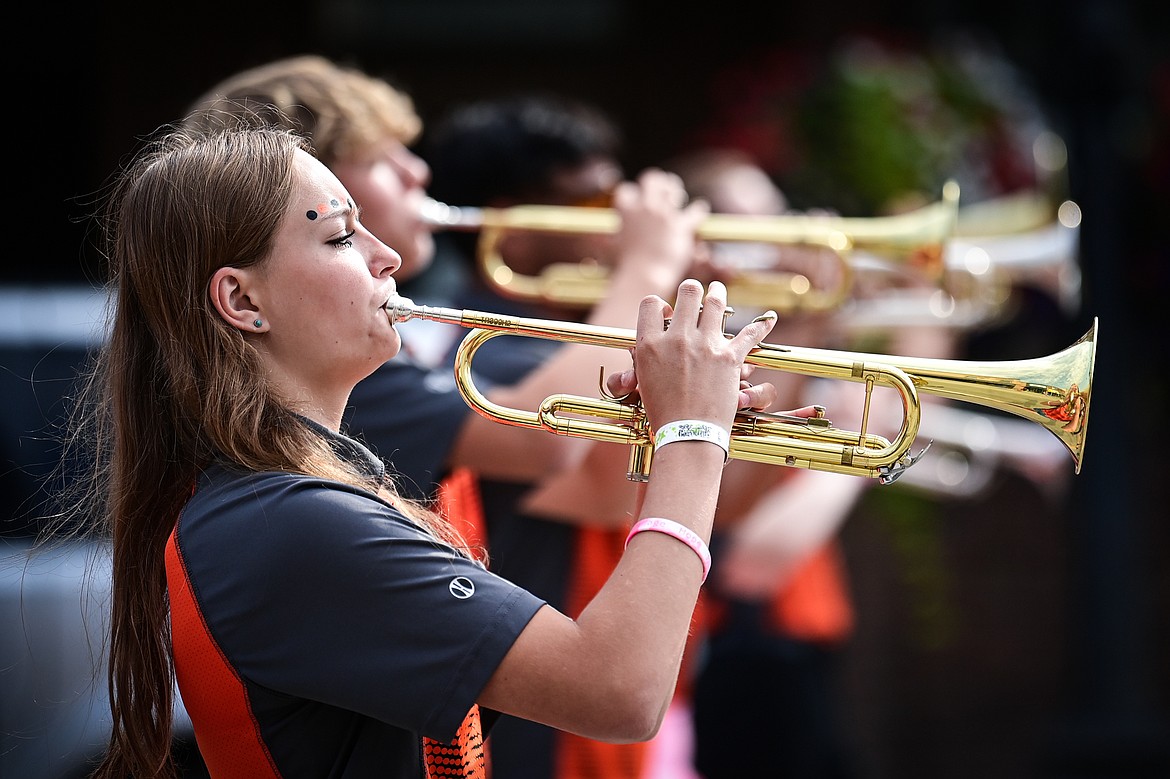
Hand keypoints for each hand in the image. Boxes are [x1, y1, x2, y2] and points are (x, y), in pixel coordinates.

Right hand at [609, 280, 776, 433]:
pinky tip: (770, 318)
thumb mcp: (643, 380)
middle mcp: (677, 338)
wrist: (687, 434)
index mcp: (649, 345)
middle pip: (687, 292)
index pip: (651, 304)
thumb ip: (645, 355)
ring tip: (718, 289)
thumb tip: (652, 337)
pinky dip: (762, 324)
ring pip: (714, 301)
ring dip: (718, 292)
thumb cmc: (663, 413)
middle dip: (691, 290)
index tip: (667, 313)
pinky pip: (750, 333)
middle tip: (695, 292)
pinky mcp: (729, 357)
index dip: (660, 305)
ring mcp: (704, 345)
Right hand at [610, 170, 708, 294]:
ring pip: (672, 188)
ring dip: (675, 191)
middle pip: (651, 178)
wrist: (645, 275)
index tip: (636, 202)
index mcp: (627, 212)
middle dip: (657, 182)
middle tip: (663, 191)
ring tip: (678, 197)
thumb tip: (617, 238)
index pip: (625, 190)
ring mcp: (664, 215)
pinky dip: (698, 210)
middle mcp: (645, 207)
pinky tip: (699, 210)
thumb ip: (621, 234)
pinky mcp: (681, 225)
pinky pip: (695, 210)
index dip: (631, 195)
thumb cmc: (629, 266)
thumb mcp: (617, 247)